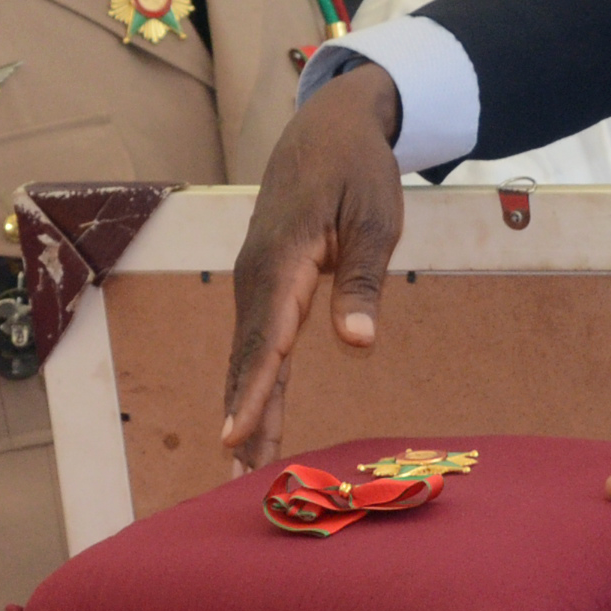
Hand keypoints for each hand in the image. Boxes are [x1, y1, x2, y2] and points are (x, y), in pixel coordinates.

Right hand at [221, 63, 407, 467]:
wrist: (326, 128)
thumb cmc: (356, 171)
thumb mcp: (373, 219)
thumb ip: (361, 281)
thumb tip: (358, 342)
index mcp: (282, 260)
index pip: (267, 339)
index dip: (253, 392)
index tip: (237, 439)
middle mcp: (256, 276)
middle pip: (250, 359)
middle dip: (245, 421)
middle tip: (236, 483)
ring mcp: (255, 282)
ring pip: (250, 356)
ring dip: (246, 411)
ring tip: (242, 470)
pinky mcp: (264, 285)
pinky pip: (258, 342)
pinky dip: (253, 383)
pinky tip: (251, 419)